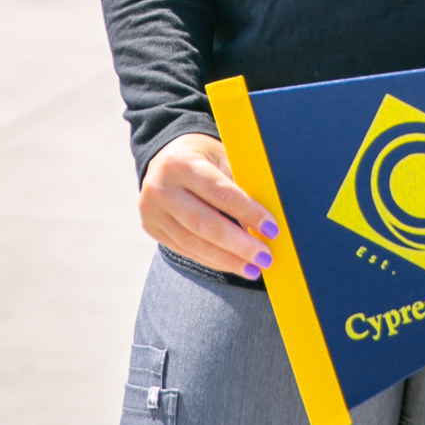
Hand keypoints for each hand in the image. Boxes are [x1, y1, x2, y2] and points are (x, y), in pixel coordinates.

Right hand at [139, 132, 279, 277]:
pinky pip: (185, 250)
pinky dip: (212, 259)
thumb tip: (264, 222)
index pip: (219, 193)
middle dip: (239, 245)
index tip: (272, 229)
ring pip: (193, 243)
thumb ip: (239, 183)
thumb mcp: (221, 155)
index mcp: (181, 163)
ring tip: (254, 268)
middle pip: (204, 224)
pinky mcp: (152, 228)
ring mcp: (152, 211)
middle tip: (265, 257)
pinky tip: (233, 264)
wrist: (164, 157)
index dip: (248, 213)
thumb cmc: (203, 156)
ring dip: (227, 259)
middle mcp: (161, 188)